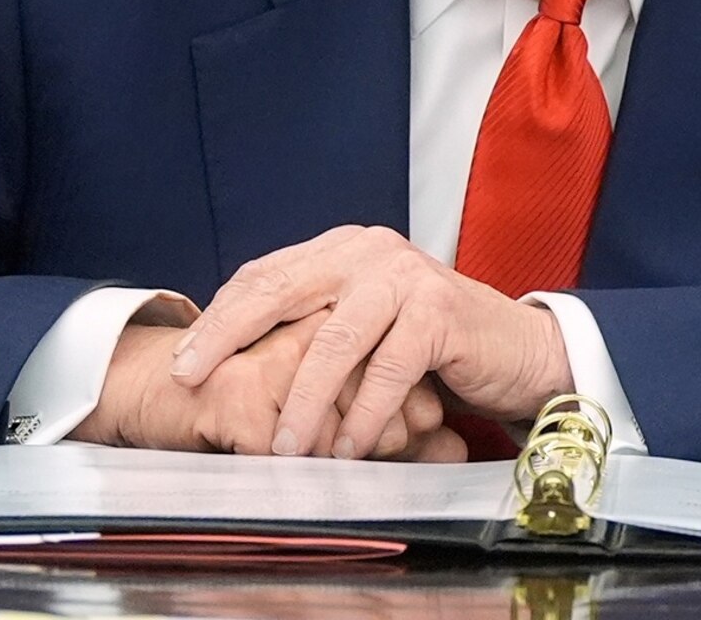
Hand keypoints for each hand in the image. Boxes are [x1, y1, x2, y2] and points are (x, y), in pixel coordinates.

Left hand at [172, 226, 573, 458]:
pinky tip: (347, 450)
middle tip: (192, 379)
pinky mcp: (439, 312)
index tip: (182, 360)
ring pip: (334, 340)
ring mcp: (404, 277)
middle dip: (229, 338)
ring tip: (282, 446)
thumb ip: (314, 329)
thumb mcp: (365, 327)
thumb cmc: (432, 347)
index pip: (264, 276)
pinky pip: (388, 369)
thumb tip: (235, 366)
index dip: (220, 317)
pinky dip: (364, 415)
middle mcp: (368, 252)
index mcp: (341, 250)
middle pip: (281, 291)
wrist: (518, 350)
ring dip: (303, 399)